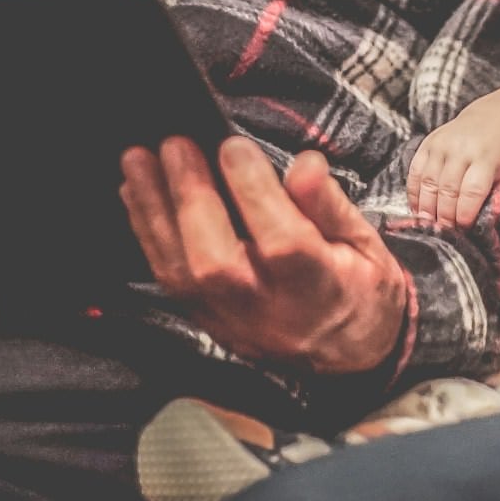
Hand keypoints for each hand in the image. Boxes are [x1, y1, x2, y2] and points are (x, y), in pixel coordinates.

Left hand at [120, 136, 407, 373]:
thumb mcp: (365, 243)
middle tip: (175, 144)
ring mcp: (231, 321)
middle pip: (217, 261)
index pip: (281, 240)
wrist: (349, 356)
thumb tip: (305, 164)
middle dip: (190, 197)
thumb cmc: (358, 287)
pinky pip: (167, 280)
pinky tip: (134, 195)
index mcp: (318, 286)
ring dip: (153, 211)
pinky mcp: (206, 321)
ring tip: (137, 161)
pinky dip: (146, 234)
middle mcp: (268, 309)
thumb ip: (330, 204)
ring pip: (180, 272)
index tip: (233, 144)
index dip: (253, 191)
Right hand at [407, 105, 499, 227]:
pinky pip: (414, 171)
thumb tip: (490, 222)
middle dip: (444, 216)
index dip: (464, 215)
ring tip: (428, 225)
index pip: (471, 192)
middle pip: (447, 190)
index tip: (462, 231)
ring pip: (428, 182)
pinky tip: (417, 208)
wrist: (493, 117)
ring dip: (426, 208)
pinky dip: (413, 193)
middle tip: (443, 233)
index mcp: (485, 157)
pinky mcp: (428, 143)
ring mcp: (441, 144)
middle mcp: (461, 149)